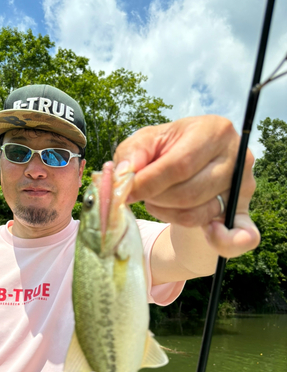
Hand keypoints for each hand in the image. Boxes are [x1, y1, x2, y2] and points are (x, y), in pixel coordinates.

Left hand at [113, 115, 259, 257]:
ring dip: (168, 214)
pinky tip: (208, 233)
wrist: (194, 169)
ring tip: (158, 201)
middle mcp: (237, 156)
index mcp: (214, 131)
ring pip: (198, 214)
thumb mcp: (147, 143)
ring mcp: (245, 185)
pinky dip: (222, 241)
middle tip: (144, 196)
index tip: (128, 193)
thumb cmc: (168, 152)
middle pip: (190, 192)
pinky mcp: (244, 212)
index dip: (149, 183)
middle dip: (157, 199)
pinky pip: (239, 236)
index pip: (180, 165)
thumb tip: (126, 171)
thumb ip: (133, 152)